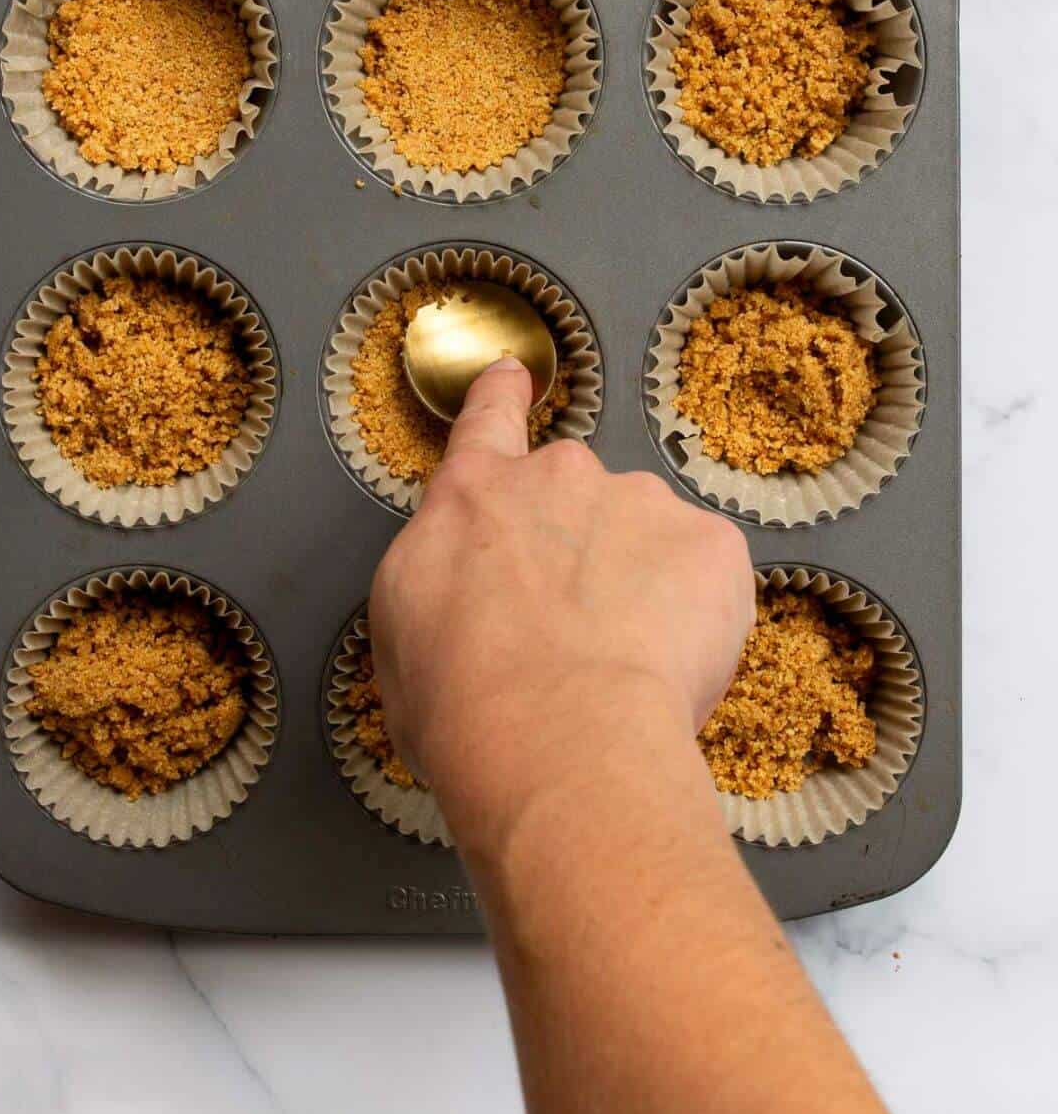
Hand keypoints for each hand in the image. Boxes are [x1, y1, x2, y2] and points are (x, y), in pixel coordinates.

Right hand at [369, 358, 753, 847]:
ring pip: (648, 540)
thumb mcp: (402, 640)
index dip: (502, 398)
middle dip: (579, 551)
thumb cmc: (461, 705)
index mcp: (472, 496)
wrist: (555, 736)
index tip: (514, 377)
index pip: (487, 422)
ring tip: (622, 666)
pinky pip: (707, 576)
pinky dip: (698, 617)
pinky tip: (668, 670)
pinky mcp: (711, 543)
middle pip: (576, 499)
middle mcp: (558, 476)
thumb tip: (460, 606)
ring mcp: (641, 501)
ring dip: (642, 586)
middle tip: (572, 633)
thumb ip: (440, 590)